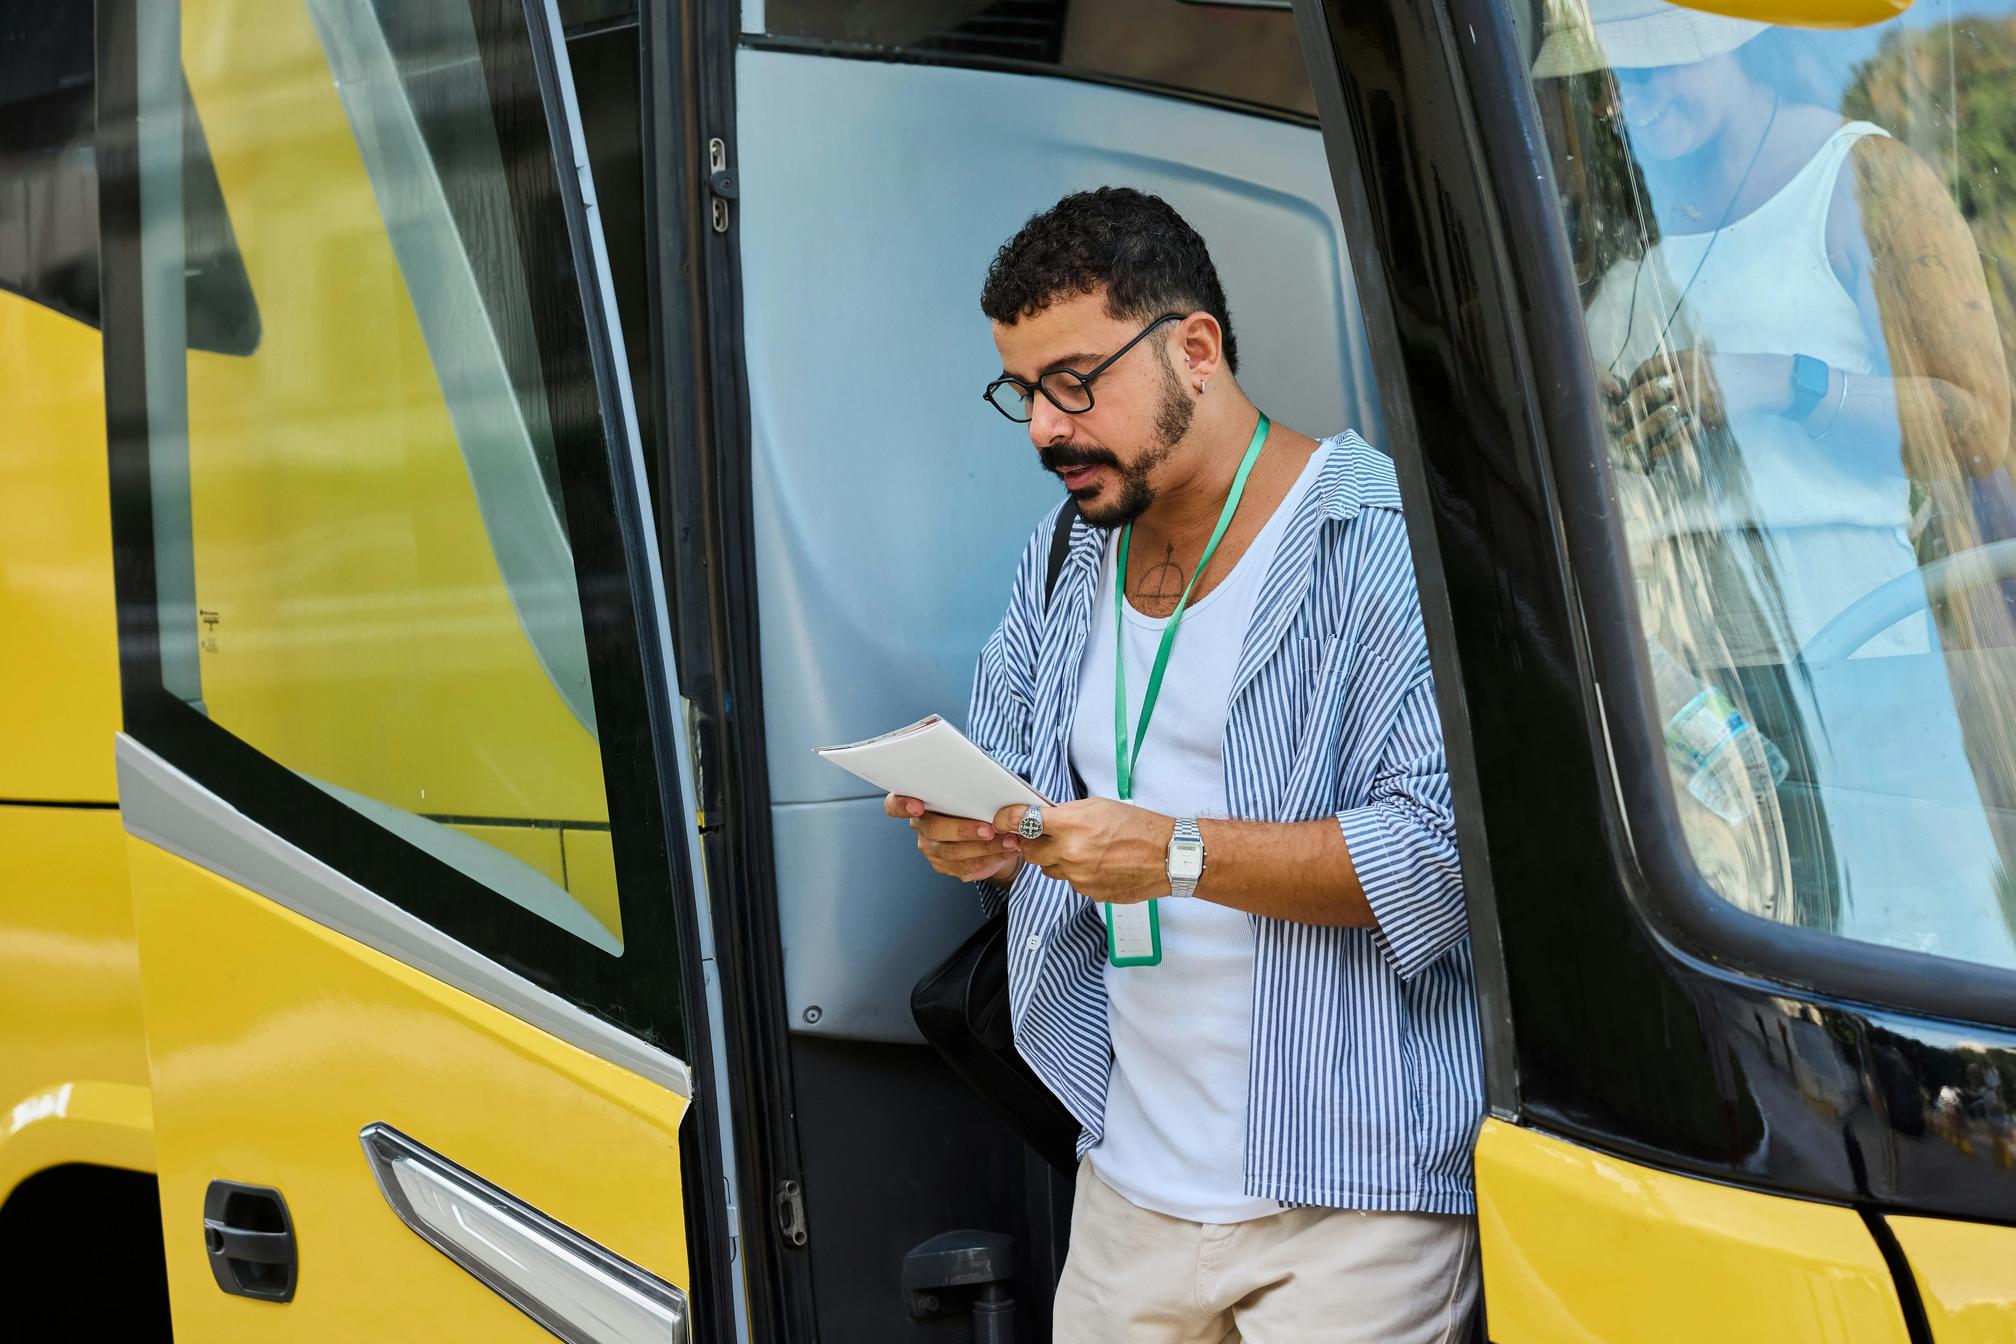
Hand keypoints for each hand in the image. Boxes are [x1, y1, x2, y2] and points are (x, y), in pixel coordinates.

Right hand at [887, 793, 1022, 884]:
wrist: (989, 826)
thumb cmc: (977, 800)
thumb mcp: (973, 785)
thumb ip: (971, 783)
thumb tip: (991, 781)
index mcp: (917, 800)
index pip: (894, 804)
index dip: (902, 805)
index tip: (917, 804)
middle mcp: (921, 826)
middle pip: (934, 830)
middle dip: (964, 830)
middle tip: (989, 828)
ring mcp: (932, 849)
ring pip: (954, 852)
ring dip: (986, 846)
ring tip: (1010, 839)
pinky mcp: (947, 866)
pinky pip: (967, 866)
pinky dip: (991, 858)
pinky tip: (1008, 850)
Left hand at [992, 799, 1172, 905]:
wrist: (1166, 856)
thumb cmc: (1137, 826)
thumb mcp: (1098, 806)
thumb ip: (1066, 813)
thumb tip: (1044, 818)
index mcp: (1070, 826)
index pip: (1024, 821)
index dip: (1007, 819)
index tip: (1001, 819)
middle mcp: (1070, 854)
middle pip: (1030, 851)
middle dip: (1034, 843)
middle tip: (1045, 835)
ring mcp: (1078, 877)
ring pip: (1049, 870)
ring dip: (1056, 860)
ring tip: (1082, 849)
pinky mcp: (1088, 893)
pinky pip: (1071, 882)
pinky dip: (1077, 873)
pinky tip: (1097, 864)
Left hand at [1614, 348, 1727, 463]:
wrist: (1762, 379)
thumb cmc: (1728, 370)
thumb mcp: (1702, 359)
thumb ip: (1678, 366)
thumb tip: (1648, 380)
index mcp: (1684, 359)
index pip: (1648, 367)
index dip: (1633, 381)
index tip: (1625, 392)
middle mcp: (1688, 378)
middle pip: (1648, 394)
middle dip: (1628, 409)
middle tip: (1615, 420)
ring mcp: (1697, 399)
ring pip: (1660, 418)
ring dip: (1639, 431)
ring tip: (1626, 443)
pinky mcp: (1709, 418)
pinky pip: (1682, 435)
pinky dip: (1666, 446)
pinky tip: (1653, 453)